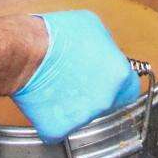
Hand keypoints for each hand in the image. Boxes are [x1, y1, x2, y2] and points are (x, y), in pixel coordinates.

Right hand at [11, 10, 141, 141]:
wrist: (26, 52)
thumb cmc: (57, 35)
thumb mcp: (94, 27)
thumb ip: (107, 48)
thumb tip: (106, 54)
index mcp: (119, 75)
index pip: (130, 90)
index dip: (118, 86)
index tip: (108, 83)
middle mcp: (105, 100)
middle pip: (106, 104)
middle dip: (94, 95)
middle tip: (75, 80)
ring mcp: (83, 117)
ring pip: (82, 116)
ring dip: (73, 106)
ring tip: (56, 86)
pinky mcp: (59, 129)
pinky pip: (58, 127)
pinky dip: (52, 118)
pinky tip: (44, 101)